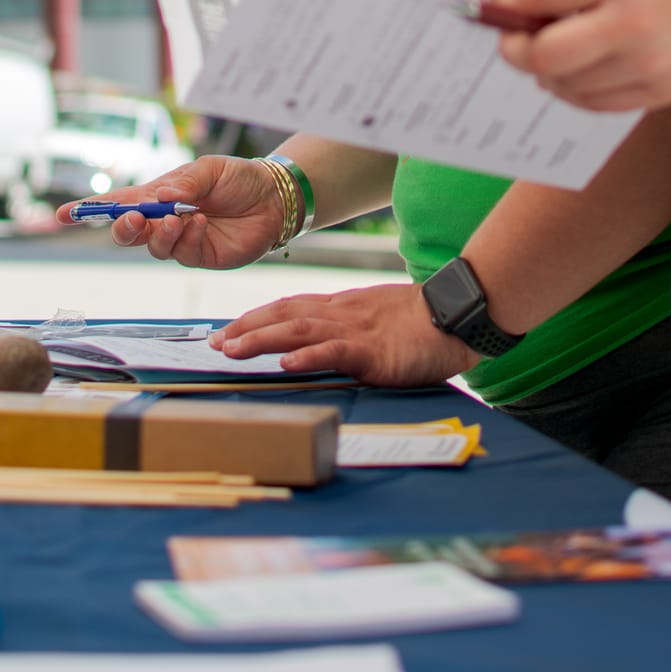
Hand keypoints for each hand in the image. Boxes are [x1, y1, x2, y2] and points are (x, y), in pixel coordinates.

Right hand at [53, 156, 282, 269]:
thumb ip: (183, 184)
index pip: (119, 202)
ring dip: (160, 233)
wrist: (275, 198)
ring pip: (152, 246)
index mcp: (159, 194)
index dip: (89, 211)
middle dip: (123, 227)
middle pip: (127, 233)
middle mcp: (164, 220)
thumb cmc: (239, 178)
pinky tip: (201, 223)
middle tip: (134, 218)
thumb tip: (159, 198)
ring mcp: (180, 241)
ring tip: (180, 217)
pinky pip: (181, 254)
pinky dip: (186, 238)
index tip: (62, 216)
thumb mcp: (209, 170)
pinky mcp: (200, 256)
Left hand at [207, 282, 478, 384]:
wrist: (455, 315)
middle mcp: (341, 313)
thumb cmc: (419, 324)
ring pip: (299, 329)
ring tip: (233, 349)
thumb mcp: (374, 320)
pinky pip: (336, 351)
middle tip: (215, 342)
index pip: (289, 307)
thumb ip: (345, 330)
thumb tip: (314, 348)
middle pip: (284, 314)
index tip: (226, 330)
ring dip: (262, 339)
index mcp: (341, 307)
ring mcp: (355, 330)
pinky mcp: (373, 351)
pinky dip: (309, 355)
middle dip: (246, 328)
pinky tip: (287, 364)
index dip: (255, 317)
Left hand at [490, 0, 670, 110]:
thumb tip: (518, 15)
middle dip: (516, 51)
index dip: (504, 9)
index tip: (489, 11)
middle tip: (509, 43)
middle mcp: (632, 20)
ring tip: (546, 57)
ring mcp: (650, 62)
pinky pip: (600, 105)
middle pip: (545, 55)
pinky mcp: (664, 90)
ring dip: (546, 75)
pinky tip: (574, 76)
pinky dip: (577, 93)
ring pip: (568, 87)